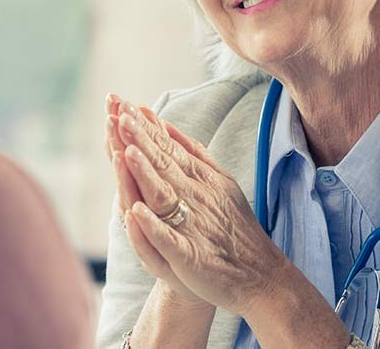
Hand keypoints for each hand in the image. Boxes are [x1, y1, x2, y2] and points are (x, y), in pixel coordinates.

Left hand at [112, 100, 289, 315]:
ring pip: (163, 195)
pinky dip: (153, 226)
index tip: (124, 104)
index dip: (144, 127)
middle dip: (140, 139)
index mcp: (198, 179)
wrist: (258, 275)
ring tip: (127, 152)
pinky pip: (169, 239)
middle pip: (162, 164)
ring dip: (145, 173)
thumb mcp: (220, 181)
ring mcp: (192, 226)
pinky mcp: (190, 256)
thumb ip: (193, 153)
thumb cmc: (233, 227)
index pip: (166, 148)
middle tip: (121, 113)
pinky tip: (137, 213)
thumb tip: (165, 125)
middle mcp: (195, 197)